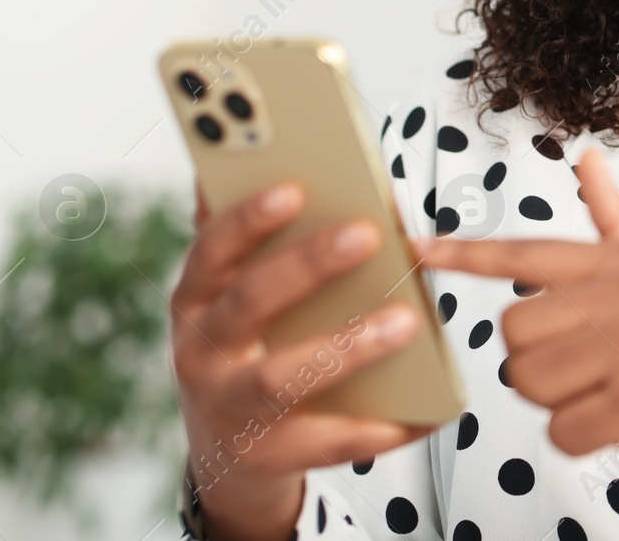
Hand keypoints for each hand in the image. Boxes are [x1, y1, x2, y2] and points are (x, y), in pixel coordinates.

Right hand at [170, 179, 437, 540]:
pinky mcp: (266, 455)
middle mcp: (202, 350)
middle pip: (249, 302)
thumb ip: (256, 240)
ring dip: (347, 347)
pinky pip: (327, 441)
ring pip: (282, 377)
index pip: (212, 248)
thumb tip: (281, 163)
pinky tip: (422, 411)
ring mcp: (229, 407)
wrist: (225, 452)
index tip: (293, 187)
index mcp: (196, 298)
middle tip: (369, 234)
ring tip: (406, 322)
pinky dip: (377, 427)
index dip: (247, 219)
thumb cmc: (245, 349)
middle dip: (308, 266)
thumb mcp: (233, 294)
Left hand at [415, 147, 618, 540]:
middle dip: (540, 361)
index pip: (529, 251)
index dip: (467, 254)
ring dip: (561, 403)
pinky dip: (585, 440)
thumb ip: (616, 222)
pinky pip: (561, 430)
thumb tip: (587, 158)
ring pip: (530, 382)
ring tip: (613, 393)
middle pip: (515, 330)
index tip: (417, 250)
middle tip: (595, 369)